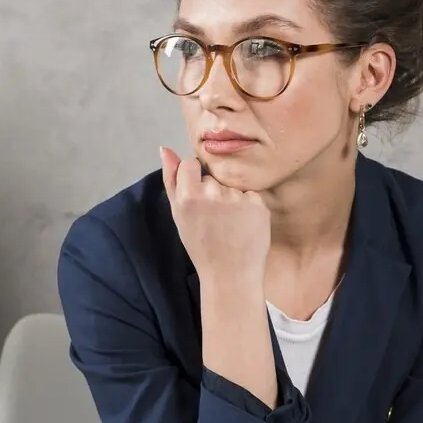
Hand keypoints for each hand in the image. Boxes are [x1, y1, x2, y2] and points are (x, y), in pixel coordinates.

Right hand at [159, 147, 269, 285]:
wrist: (230, 274)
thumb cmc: (201, 246)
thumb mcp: (178, 214)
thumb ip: (171, 179)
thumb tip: (164, 148)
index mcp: (187, 196)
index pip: (191, 163)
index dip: (195, 180)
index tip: (198, 199)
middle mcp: (212, 194)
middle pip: (213, 176)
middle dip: (214, 191)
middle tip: (214, 219)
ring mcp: (236, 198)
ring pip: (232, 185)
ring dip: (232, 199)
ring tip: (229, 224)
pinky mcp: (257, 204)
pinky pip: (251, 194)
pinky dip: (249, 206)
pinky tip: (243, 225)